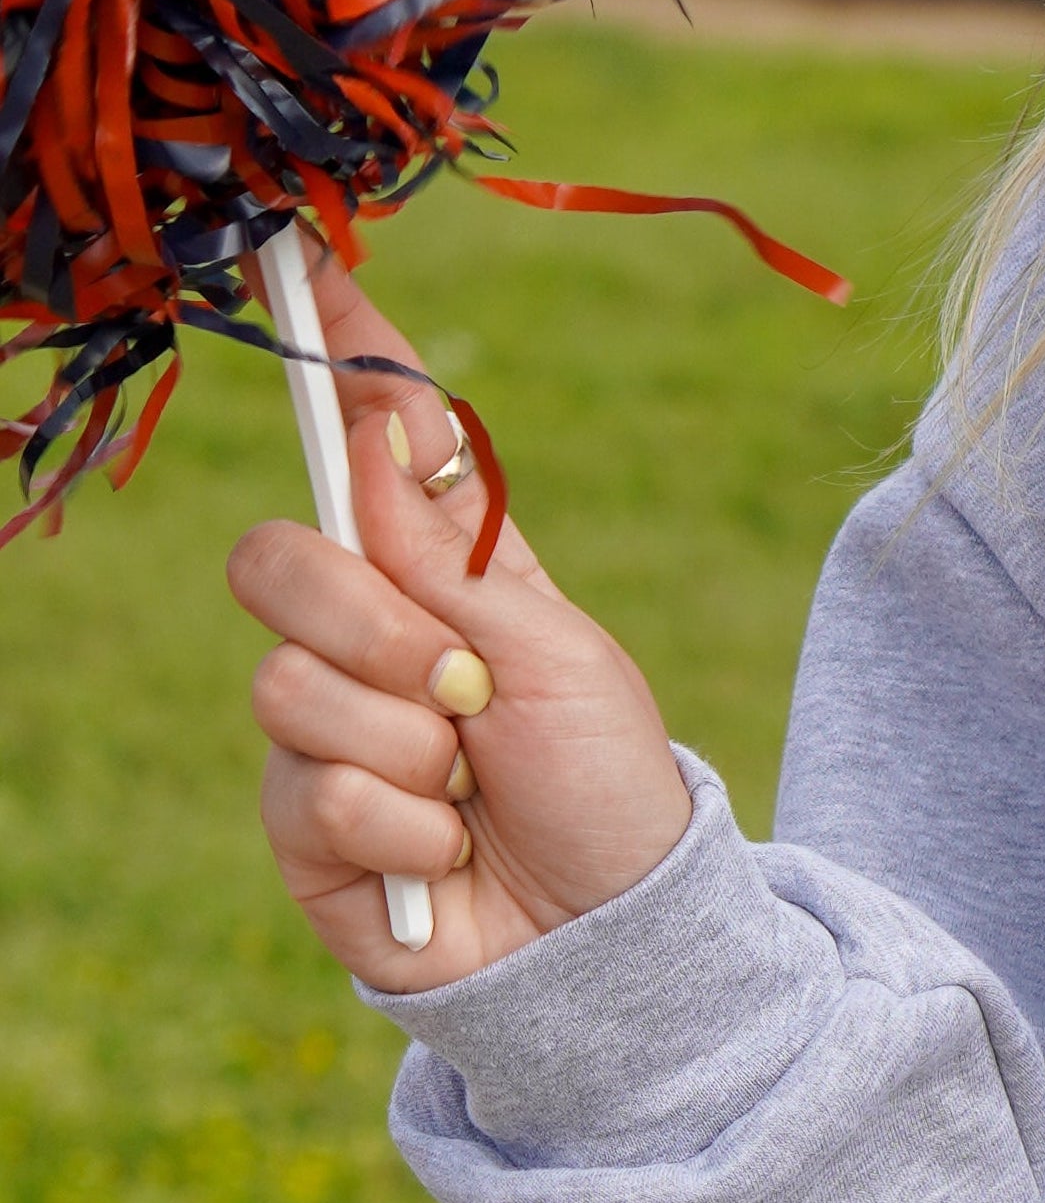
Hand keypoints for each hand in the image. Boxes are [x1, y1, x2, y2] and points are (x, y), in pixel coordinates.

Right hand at [229, 248, 692, 993]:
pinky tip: (445, 855)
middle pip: (277, 559)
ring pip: (289, 683)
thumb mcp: (555, 651)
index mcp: (444, 571)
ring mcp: (324, 728)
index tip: (316, 267)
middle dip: (370, 624)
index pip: (370, 449)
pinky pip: (308, 791)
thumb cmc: (606, 781)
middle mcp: (369, 636)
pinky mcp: (300, 827)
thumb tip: (373, 431)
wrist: (610, 935)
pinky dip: (401, 826)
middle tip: (460, 689)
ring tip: (473, 787)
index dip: (344, 363)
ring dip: (407, 744)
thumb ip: (450, 557)